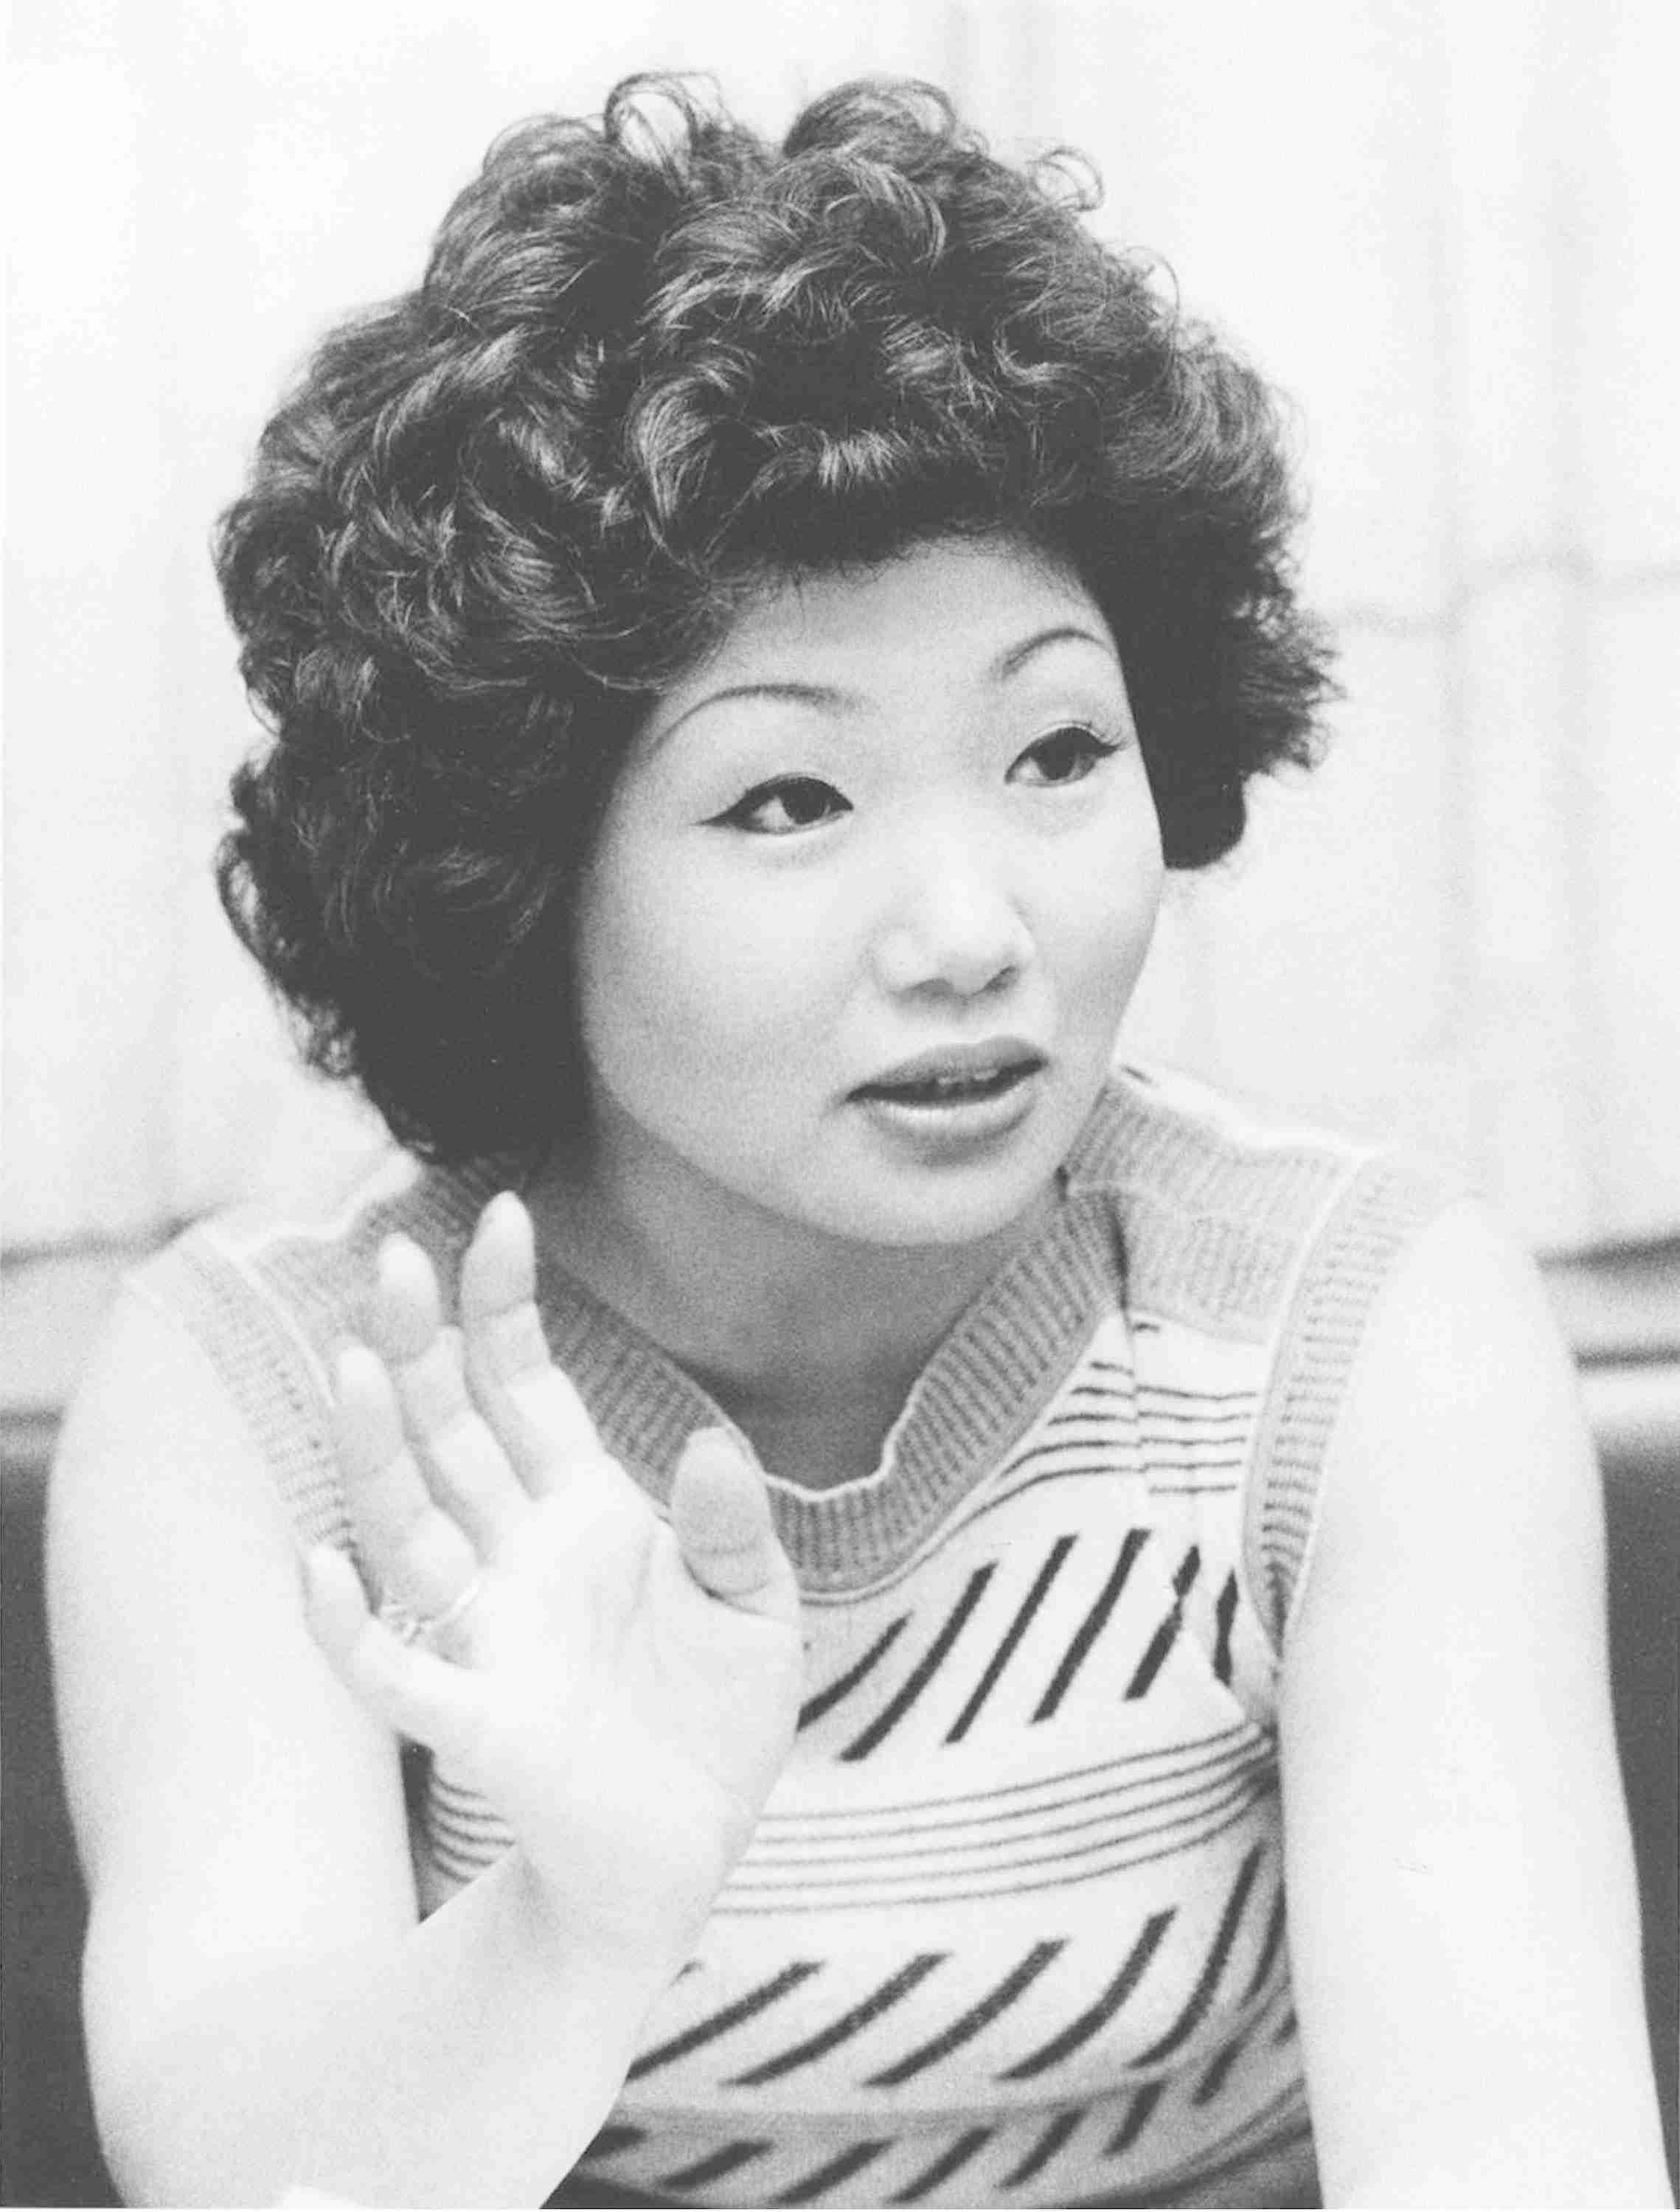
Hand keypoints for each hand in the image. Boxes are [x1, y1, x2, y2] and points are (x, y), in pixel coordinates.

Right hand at [303, 1193, 802, 1958]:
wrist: (688, 1851)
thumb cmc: (713, 1722)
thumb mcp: (756, 1609)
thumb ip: (732, 1527)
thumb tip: (705, 1446)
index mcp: (583, 1510)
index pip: (526, 1386)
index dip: (505, 1304)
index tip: (502, 1213)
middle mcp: (518, 1554)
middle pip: (450, 1430)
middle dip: (421, 1346)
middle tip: (392, 1258)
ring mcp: (487, 1631)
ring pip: (408, 1522)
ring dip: (376, 1448)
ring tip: (358, 1361)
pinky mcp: (477, 1721)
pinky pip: (394, 1669)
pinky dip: (348, 1626)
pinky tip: (322, 1564)